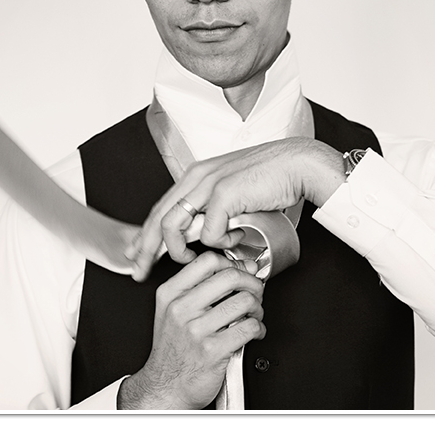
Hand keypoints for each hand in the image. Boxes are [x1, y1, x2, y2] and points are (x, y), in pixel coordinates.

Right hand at [117, 252, 265, 409]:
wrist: (166, 387)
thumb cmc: (174, 349)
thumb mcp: (173, 311)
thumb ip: (201, 287)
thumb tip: (241, 267)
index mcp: (170, 294)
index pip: (208, 261)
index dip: (233, 263)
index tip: (242, 272)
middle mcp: (181, 309)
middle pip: (230, 277)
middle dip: (252, 283)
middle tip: (255, 292)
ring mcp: (196, 330)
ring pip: (245, 301)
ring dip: (258, 307)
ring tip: (253, 315)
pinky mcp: (213, 351)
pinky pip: (249, 327)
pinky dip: (259, 328)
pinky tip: (252, 332)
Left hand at [126, 137, 345, 280]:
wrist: (297, 164)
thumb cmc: (271, 178)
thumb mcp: (232, 190)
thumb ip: (214, 208)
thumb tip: (203, 234)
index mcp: (196, 175)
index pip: (161, 207)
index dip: (145, 233)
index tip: (137, 254)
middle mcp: (197, 177)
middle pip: (157, 218)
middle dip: (144, 249)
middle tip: (139, 270)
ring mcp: (208, 184)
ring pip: (173, 226)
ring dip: (180, 250)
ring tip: (192, 259)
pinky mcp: (224, 195)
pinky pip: (210, 232)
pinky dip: (221, 243)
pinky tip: (236, 237)